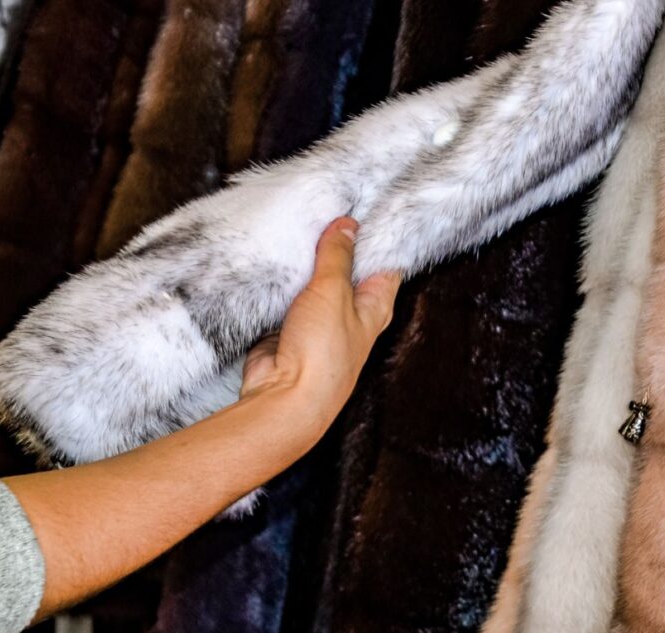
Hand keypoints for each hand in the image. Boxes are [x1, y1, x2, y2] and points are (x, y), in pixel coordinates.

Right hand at [240, 217, 400, 425]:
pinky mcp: (291, 325)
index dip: (378, 233)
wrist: (283, 397)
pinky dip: (286, 277)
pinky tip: (279, 252)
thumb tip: (348, 226)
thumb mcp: (332, 292)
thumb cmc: (321, 355)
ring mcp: (321, 319)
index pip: (385, 260)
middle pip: (349, 267)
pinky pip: (291, 293)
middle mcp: (352, 312)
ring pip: (318, 279)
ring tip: (302, 219)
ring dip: (309, 258)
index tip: (368, 202)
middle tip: (329, 203)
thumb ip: (338, 256)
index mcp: (375, 304)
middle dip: (339, 241)